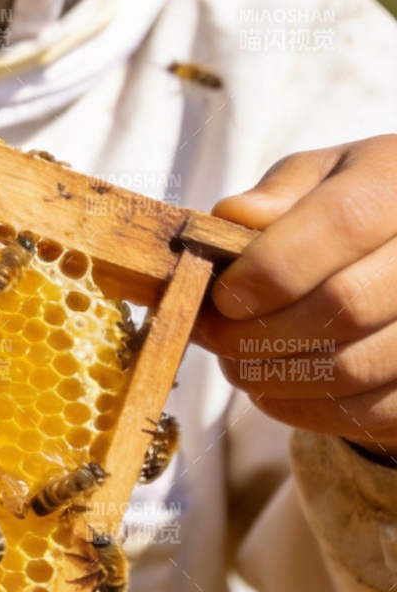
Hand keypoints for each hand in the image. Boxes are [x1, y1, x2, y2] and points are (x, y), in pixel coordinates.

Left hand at [194, 136, 396, 454]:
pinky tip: (271, 387)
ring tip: (234, 361)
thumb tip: (233, 218)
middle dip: (259, 328)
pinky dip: (304, 408)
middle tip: (213, 334)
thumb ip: (276, 195)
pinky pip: (368, 411)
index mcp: (395, 183)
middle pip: (346, 303)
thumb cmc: (345, 207)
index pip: (343, 222)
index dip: (271, 266)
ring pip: (354, 365)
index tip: (222, 295)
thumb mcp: (314, 180)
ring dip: (274, 374)